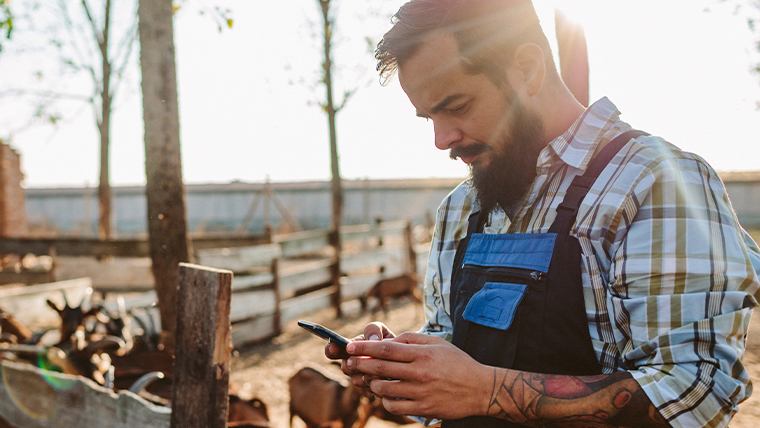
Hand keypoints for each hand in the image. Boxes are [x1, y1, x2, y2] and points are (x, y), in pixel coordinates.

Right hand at [324, 322, 395, 395]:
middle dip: (357, 362)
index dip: (331, 349)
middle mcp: (350, 366)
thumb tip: (373, 339)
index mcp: (349, 349)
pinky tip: (389, 375)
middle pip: (345, 367)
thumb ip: (374, 330)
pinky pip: (371, 388)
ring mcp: (359, 380)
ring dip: (371, 372)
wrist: (403, 361)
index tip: (334, 346)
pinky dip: (381, 380)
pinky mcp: (370, 392)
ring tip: (385, 364)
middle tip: (369, 356)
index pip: (332, 350)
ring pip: (358, 379)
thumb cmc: (389, 343)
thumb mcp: (383, 332)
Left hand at [344, 332, 490, 419]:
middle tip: (349, 363)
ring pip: (384, 389)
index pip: (386, 349)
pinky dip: (386, 401)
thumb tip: (387, 342)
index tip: (350, 346)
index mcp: (422, 354)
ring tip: (371, 379)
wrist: (480, 389)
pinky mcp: (423, 409)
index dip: (364, 348)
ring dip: (372, 384)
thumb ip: (412, 340)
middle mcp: (420, 373)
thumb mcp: (437, 343)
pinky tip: (387, 395)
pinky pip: (394, 407)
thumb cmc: (457, 362)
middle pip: (381, 369)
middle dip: (360, 365)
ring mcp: (421, 393)